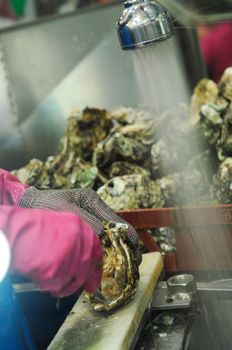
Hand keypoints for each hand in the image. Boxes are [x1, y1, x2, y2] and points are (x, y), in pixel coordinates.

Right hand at [1, 206, 102, 296]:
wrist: (14, 234)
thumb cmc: (28, 227)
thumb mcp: (55, 223)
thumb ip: (68, 236)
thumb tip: (72, 252)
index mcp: (78, 226)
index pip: (96, 247)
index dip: (96, 262)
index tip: (96, 271)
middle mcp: (79, 243)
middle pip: (86, 268)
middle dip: (85, 280)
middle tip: (88, 288)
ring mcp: (69, 259)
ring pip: (72, 280)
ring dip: (65, 286)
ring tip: (54, 285)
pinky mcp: (57, 274)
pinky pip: (56, 285)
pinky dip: (49, 286)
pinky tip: (40, 279)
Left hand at [19, 187, 140, 263]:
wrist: (28, 205)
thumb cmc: (45, 205)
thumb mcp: (65, 210)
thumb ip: (85, 221)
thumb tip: (102, 235)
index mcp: (92, 199)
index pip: (116, 220)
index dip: (128, 237)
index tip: (134, 253)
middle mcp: (94, 207)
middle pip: (117, 228)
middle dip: (126, 246)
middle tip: (132, 264)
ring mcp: (90, 216)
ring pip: (109, 235)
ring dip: (116, 250)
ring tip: (123, 267)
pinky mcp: (84, 224)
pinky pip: (98, 239)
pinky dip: (103, 250)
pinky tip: (105, 262)